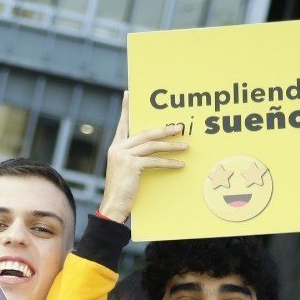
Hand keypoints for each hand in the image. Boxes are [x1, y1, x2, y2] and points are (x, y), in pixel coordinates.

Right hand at [97, 92, 187, 222]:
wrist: (113, 206)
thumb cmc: (122, 190)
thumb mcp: (124, 170)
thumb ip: (133, 157)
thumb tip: (152, 150)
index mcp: (115, 147)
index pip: (122, 124)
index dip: (125, 109)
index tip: (128, 94)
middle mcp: (118, 148)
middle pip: (145, 133)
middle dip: (164, 130)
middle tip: (180, 127)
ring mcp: (123, 156)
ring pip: (152, 146)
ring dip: (171, 146)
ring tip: (186, 146)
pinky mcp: (131, 165)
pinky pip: (154, 161)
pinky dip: (169, 163)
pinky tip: (180, 164)